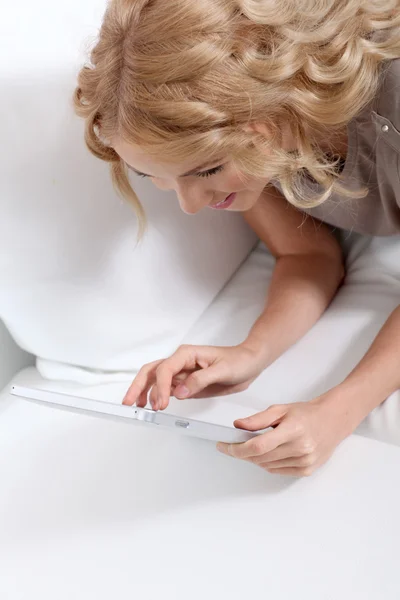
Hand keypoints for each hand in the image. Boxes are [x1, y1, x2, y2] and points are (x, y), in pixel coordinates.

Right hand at [123, 343, 265, 409]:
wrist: (249, 363)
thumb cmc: (238, 361)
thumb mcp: (222, 371)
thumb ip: (199, 381)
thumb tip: (179, 392)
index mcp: (186, 354)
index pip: (165, 369)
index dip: (159, 387)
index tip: (160, 404)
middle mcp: (180, 361)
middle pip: (151, 371)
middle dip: (138, 386)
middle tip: (129, 402)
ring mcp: (181, 372)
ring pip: (155, 380)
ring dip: (144, 392)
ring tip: (138, 408)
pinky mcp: (185, 383)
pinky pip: (166, 388)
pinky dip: (156, 396)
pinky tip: (153, 406)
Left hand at [217, 389, 357, 476]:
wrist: (332, 421)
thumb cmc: (306, 413)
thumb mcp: (281, 409)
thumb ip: (257, 419)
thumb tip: (237, 426)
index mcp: (292, 430)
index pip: (257, 446)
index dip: (236, 448)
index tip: (224, 446)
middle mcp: (300, 448)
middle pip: (260, 458)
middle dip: (241, 453)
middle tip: (232, 445)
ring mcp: (305, 461)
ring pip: (267, 466)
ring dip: (254, 458)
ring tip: (253, 446)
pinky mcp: (306, 470)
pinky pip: (278, 471)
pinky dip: (268, 464)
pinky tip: (268, 453)